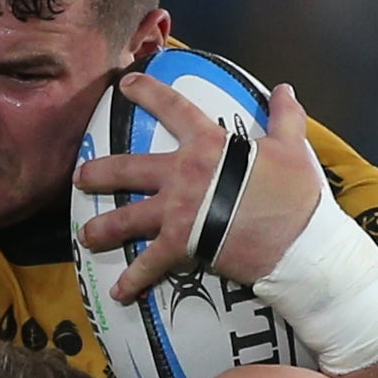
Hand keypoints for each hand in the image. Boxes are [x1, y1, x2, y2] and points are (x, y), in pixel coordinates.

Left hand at [75, 74, 327, 302]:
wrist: (296, 241)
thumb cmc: (294, 194)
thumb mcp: (292, 147)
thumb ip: (285, 117)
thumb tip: (285, 90)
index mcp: (207, 145)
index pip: (173, 109)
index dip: (147, 92)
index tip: (126, 84)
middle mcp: (182, 175)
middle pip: (129, 168)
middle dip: (100, 172)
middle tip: (81, 176)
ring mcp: (177, 212)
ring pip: (126, 217)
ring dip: (102, 227)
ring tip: (85, 235)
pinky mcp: (181, 247)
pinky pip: (149, 265)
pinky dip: (133, 280)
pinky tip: (119, 293)